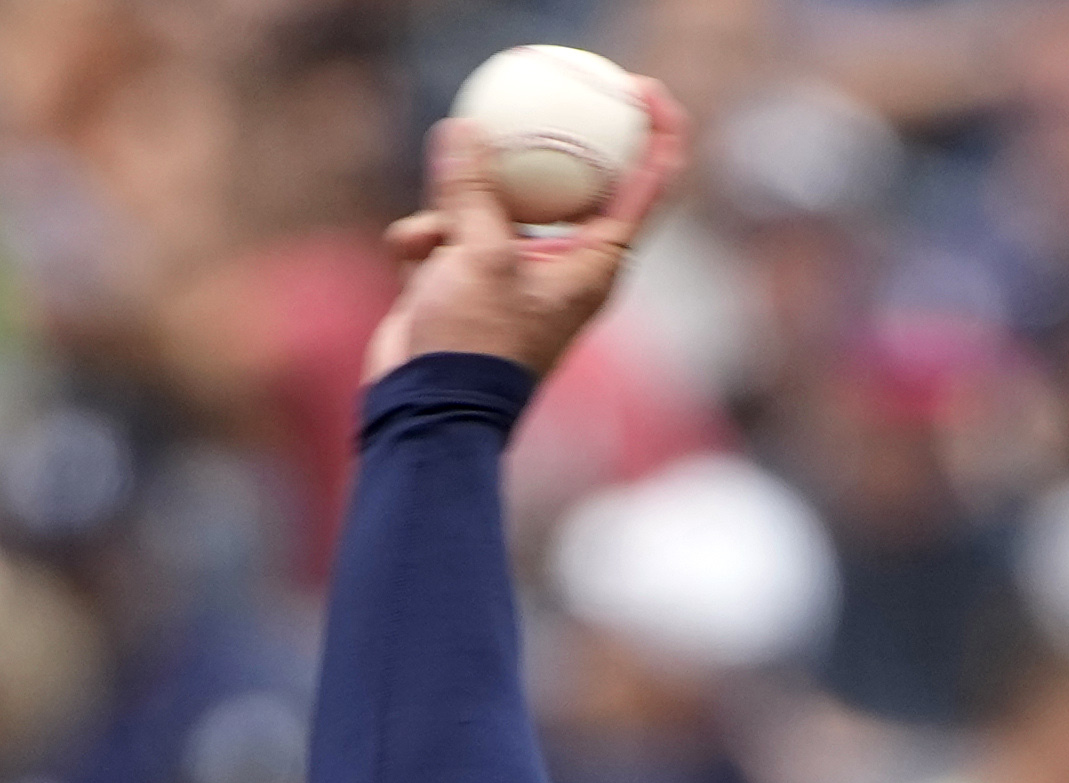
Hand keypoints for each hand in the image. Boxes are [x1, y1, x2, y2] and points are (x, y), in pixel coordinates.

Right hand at [364, 77, 687, 387]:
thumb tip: (464, 129)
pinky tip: (411, 255)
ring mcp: (514, 273)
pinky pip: (449, 234)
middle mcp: (563, 266)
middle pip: (566, 183)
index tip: (645, 88)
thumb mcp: (478, 254)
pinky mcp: (469, 281)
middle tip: (531, 97)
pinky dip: (427, 241)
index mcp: (596, 263)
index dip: (658, 134)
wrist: (427, 408)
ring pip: (491, 203)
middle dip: (535, 149)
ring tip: (436, 230)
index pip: (645, 188)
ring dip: (455, 207)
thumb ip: (474, 190)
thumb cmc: (474, 343)